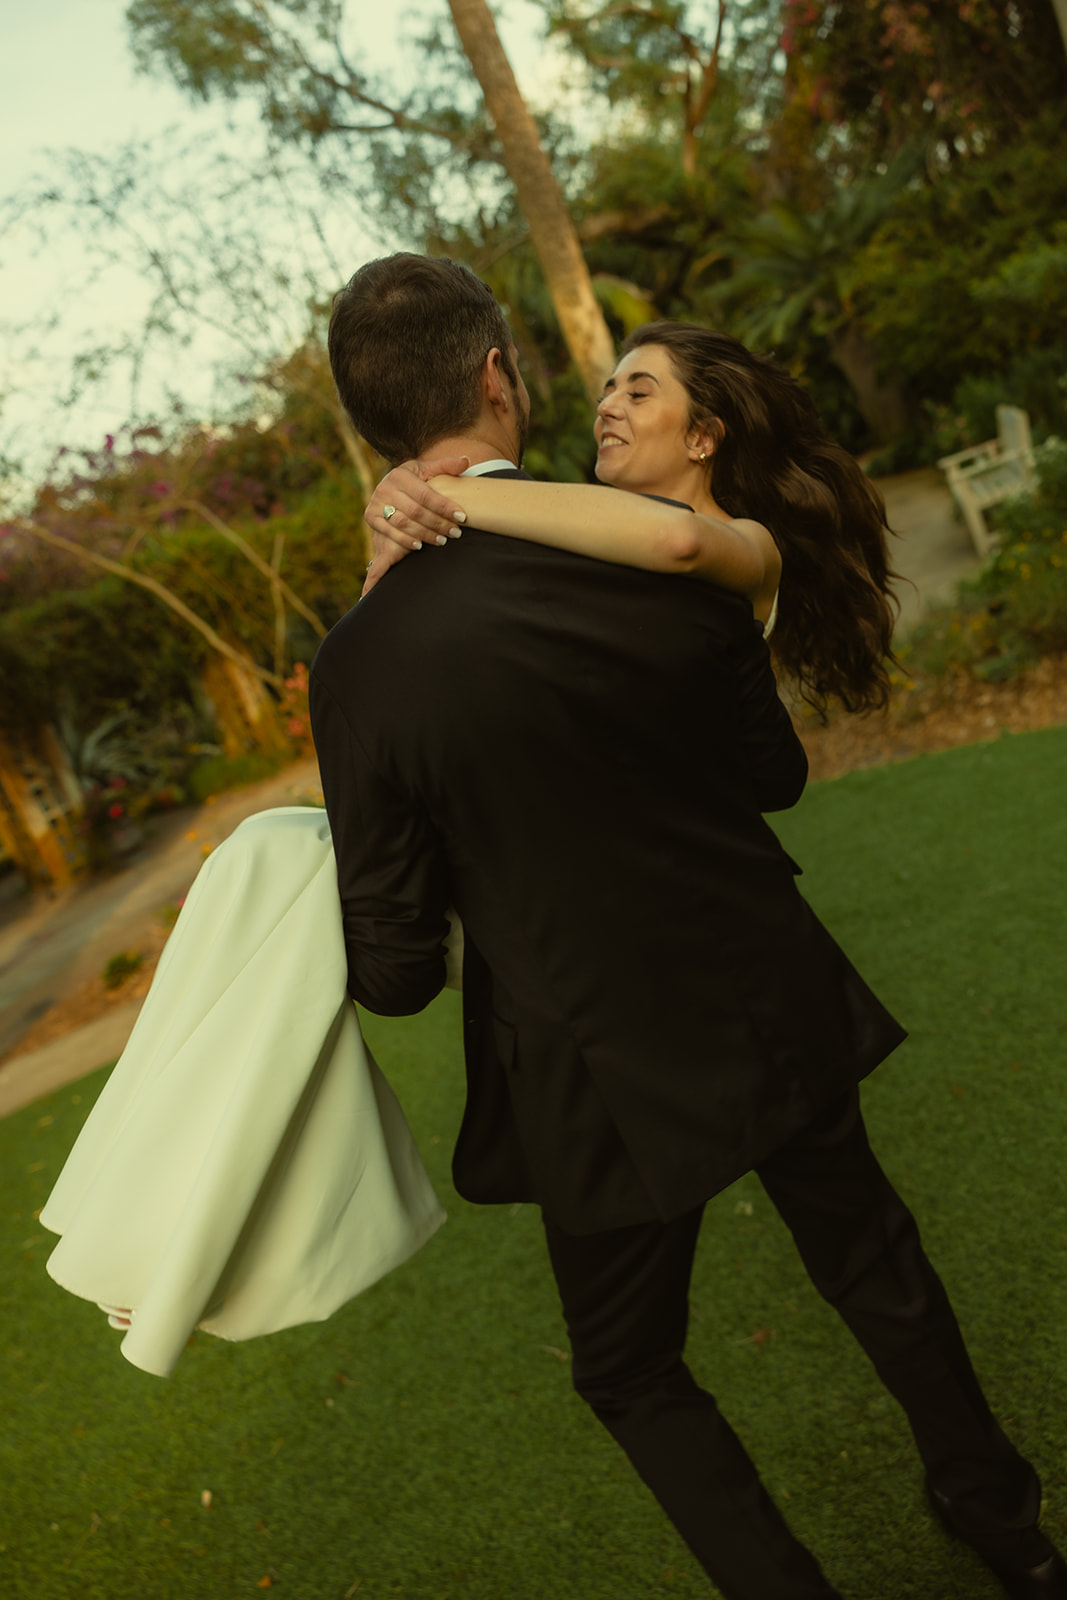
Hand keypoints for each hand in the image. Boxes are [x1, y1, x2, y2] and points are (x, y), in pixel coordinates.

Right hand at [361, 456, 469, 596]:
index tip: (462, 517)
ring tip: (443, 540)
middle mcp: (385, 487)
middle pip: (416, 511)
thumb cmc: (414, 479)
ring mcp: (376, 503)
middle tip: (456, 532)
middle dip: (438, 523)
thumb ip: (446, 465)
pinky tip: (420, 546)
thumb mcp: (427, 469)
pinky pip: (389, 531)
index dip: (445, 506)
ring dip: (425, 534)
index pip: (426, 494)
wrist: (389, 487)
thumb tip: (465, 461)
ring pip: (404, 523)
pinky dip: (405, 540)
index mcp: (400, 475)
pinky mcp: (370, 516)